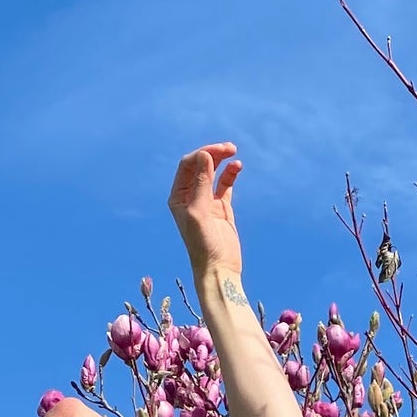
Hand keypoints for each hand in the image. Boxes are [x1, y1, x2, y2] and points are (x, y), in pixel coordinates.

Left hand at [169, 141, 242, 283]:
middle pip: (200, 165)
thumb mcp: (198, 212)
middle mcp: (191, 196)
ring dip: (222, 160)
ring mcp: (207, 201)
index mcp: (179, 197)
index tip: (216, 152)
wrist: (218, 268)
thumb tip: (205, 155)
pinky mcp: (222, 208)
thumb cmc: (203, 244)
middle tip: (229, 147)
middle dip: (213, 153)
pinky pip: (225, 184)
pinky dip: (230, 173)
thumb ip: (201, 183)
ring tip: (233, 153)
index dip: (202, 154)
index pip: (188, 165)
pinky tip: (237, 166)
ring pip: (213, 172)